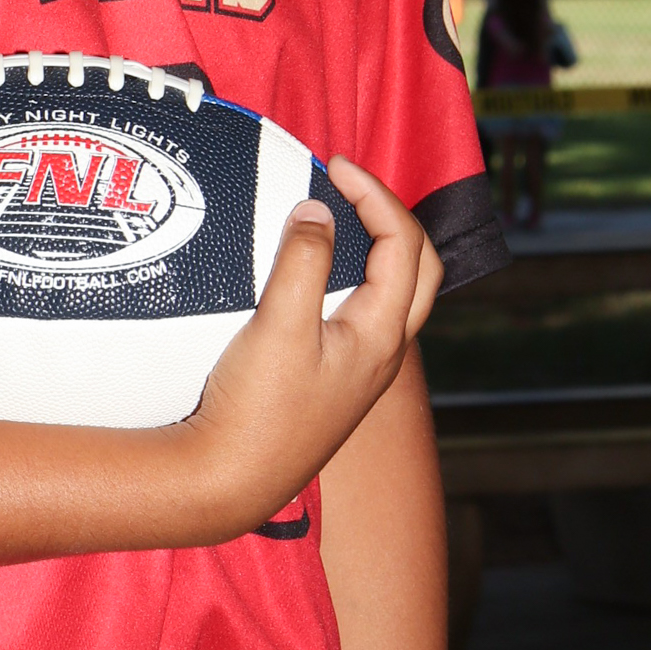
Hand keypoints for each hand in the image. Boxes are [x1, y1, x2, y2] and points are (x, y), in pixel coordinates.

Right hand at [185, 157, 443, 537]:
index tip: (333, 168)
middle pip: (422, 268)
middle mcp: (383, 352)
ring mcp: (361, 368)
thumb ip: (303, 262)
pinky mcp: (333, 379)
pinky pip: (363, 311)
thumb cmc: (257, 412)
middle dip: (394, 216)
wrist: (228, 481)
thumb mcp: (278, 327)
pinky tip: (309, 270)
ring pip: (395, 292)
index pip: (405, 245)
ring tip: (332, 216)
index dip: (376, 196)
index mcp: (382, 336)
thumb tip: (319, 211)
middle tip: (347, 185)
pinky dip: (352, 275)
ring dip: (378, 246)